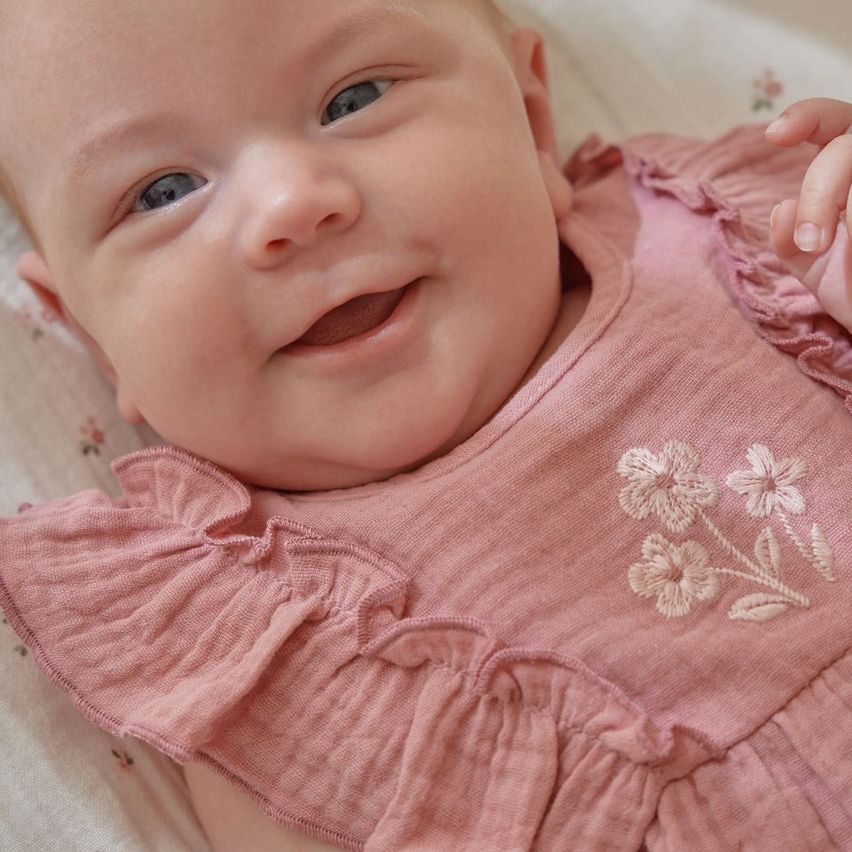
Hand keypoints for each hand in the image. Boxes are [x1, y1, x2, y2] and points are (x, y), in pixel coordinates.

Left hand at [765, 97, 851, 330]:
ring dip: (836, 205)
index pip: (833, 124)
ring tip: (832, 251)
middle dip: (820, 192)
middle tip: (810, 242)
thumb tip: (782, 211)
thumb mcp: (815, 265)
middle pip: (847, 147)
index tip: (775, 135)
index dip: (807, 116)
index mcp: (849, 171)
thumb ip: (789, 239)